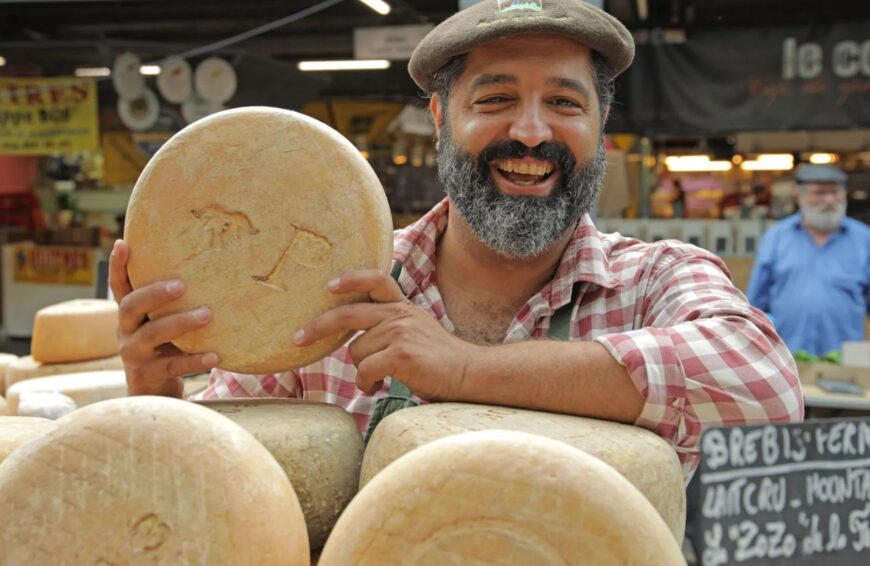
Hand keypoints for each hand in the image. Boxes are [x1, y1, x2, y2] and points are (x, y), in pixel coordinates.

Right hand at [110, 240, 219, 396]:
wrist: (154, 394)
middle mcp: (126, 331)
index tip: (123, 244)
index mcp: (129, 315)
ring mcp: (134, 354)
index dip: (117, 266)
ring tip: (207, 314)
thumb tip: (200, 271)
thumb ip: (168, 305)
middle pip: (131, 306)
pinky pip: (173, 365)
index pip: (119, 287)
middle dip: (155, 294)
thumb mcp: (159, 325)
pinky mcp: (149, 375)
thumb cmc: (164, 349)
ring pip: (153, 334)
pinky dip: (195, 360)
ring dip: (181, 323)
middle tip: (182, 285)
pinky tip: (216, 356)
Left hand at [293, 269, 475, 400]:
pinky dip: (366, 384)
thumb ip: (390, 325)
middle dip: (317, 327)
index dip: (350, 279)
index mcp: (403, 306)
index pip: (376, 279)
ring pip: (356, 352)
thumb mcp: (416, 330)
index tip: (328, 286)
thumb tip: (353, 340)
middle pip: (348, 314)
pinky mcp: (401, 355)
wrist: (468, 374)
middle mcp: (400, 315)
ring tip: (378, 379)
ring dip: (362, 371)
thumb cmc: (438, 360)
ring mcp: (401, 333)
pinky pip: (364, 371)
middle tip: (297, 338)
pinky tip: (378, 387)